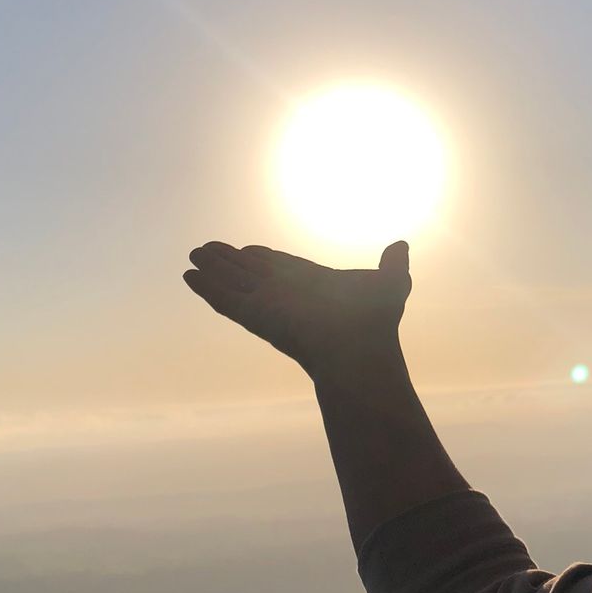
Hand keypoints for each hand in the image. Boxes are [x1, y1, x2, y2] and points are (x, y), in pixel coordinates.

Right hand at [183, 240, 411, 377]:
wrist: (358, 347)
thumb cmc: (376, 321)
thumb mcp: (391, 284)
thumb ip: (394, 265)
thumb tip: (402, 245)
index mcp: (312, 284)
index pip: (282, 267)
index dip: (264, 258)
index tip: (249, 249)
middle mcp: (286, 293)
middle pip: (251, 273)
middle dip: (230, 261)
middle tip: (207, 248)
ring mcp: (267, 305)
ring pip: (232, 283)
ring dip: (212, 270)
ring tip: (193, 256)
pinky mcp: (253, 315)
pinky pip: (224, 299)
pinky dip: (206, 288)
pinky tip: (189, 277)